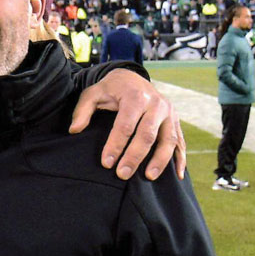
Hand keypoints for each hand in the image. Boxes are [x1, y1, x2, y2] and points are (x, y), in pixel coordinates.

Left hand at [69, 68, 185, 180]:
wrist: (133, 78)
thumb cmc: (110, 90)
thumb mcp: (92, 94)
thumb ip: (82, 111)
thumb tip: (74, 130)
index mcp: (135, 97)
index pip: (125, 125)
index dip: (115, 145)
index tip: (106, 163)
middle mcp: (157, 104)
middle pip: (147, 134)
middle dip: (135, 156)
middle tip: (122, 174)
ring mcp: (170, 113)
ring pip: (168, 139)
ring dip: (160, 160)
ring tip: (148, 177)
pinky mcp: (176, 121)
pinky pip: (180, 141)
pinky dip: (180, 159)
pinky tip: (177, 175)